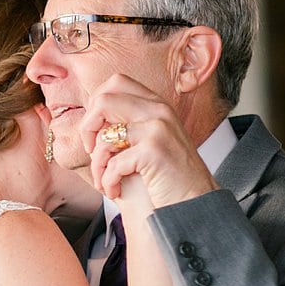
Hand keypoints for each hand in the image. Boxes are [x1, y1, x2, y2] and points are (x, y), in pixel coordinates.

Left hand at [80, 73, 217, 206]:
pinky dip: (108, 182)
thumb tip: (89, 120)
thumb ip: (129, 124)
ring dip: (97, 165)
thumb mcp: (151, 141)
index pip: (116, 82)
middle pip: (103, 100)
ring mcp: (158, 129)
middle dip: (87, 128)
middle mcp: (159, 110)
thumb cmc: (167, 177)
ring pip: (104, 137)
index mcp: (157, 105)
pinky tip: (115, 191)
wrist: (197, 203)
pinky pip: (113, 163)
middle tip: (92, 152)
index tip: (95, 132)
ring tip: (104, 181)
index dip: (96, 104)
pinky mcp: (154, 151)